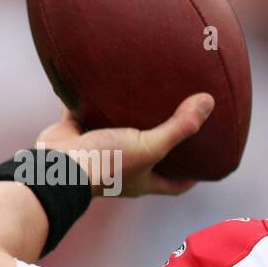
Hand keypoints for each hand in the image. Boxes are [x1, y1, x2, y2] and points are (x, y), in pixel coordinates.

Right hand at [33, 92, 213, 197]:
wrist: (57, 164)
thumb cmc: (107, 162)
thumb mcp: (150, 146)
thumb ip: (179, 127)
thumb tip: (209, 102)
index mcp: (143, 180)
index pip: (175, 185)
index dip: (192, 177)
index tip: (206, 165)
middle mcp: (122, 169)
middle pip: (148, 158)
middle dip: (161, 144)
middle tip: (176, 123)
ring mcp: (98, 152)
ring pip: (116, 135)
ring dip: (126, 120)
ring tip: (142, 98)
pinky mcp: (75, 135)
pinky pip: (84, 114)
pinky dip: (89, 100)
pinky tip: (99, 81)